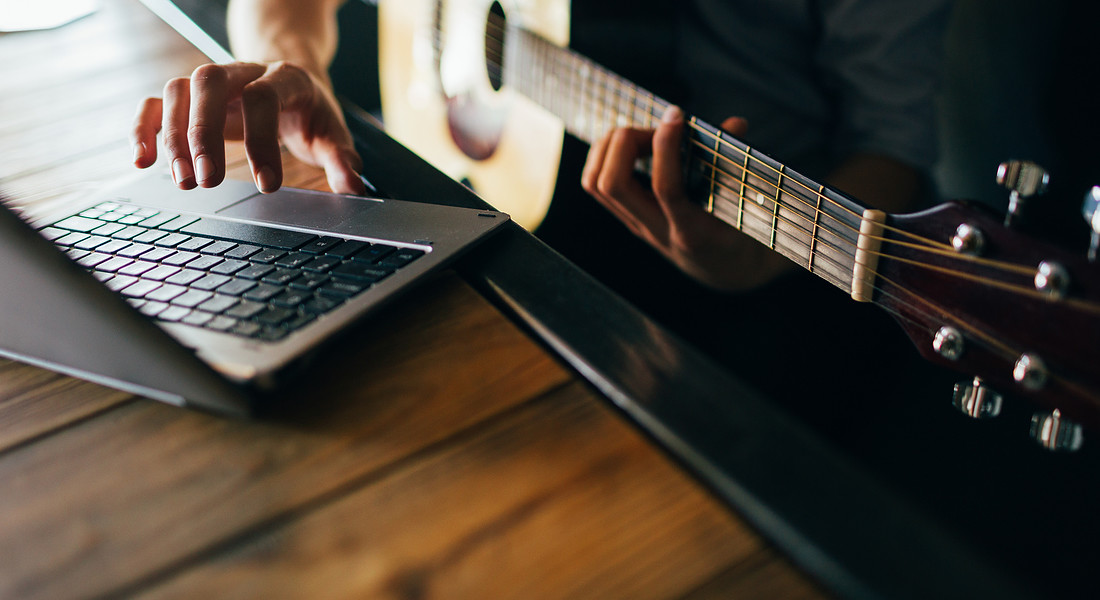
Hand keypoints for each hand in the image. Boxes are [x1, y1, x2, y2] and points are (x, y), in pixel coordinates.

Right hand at [131, 61, 365, 194]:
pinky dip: (144, 128)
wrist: (290, 80)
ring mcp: (212, 82)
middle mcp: (243, 72)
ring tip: (184, 181)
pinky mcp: (190, 98)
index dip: (264, 141)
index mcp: (284, 78)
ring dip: (174, 136)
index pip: (265, 96)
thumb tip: (353, 188)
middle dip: (205, 133)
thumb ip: (342, 160)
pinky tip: (142, 162)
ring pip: (179, 89)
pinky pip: (157, 103)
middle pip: (210, 82)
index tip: (269, 187)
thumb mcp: (332, 133)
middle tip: (209, 181)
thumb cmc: (310, 112)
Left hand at [581, 106, 792, 290]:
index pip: (666, 189)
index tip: (677, 116)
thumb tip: (736, 123)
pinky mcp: (629, 220)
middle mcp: (658, 231)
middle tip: (655, 128)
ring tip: (641, 133)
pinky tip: (629, 145)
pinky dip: (603, 157)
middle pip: (614, 185)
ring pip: (598, 185)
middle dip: (626, 142)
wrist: (726, 271)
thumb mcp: (747, 205)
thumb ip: (738, 164)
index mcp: (693, 231)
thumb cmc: (740, 234)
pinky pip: (597, 187)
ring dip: (610, 148)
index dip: (666, 147)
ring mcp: (639, 227)